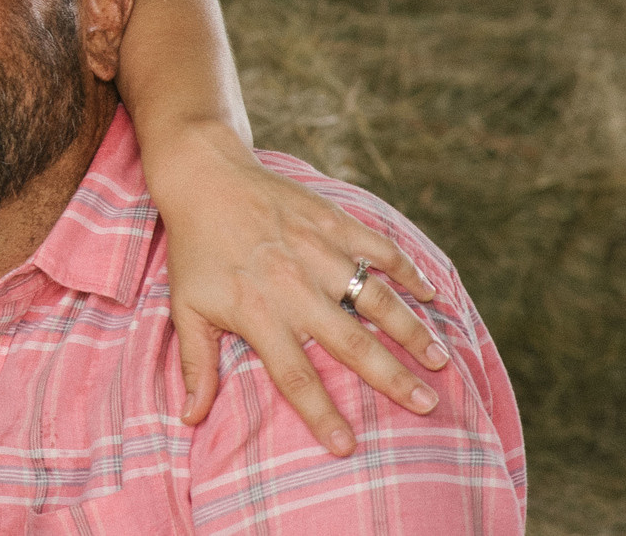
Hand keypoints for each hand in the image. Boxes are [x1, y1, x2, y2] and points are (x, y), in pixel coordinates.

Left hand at [153, 123, 448, 454]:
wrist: (203, 177)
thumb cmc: (195, 249)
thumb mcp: (185, 307)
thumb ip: (195, 365)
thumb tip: (189, 418)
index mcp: (259, 312)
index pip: (294, 375)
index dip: (320, 414)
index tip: (348, 447)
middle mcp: (294, 286)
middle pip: (351, 343)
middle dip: (391, 378)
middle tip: (427, 405)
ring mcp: (317, 252)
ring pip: (375, 298)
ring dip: (411, 330)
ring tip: (440, 360)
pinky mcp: (332, 222)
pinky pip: (379, 249)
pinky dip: (408, 270)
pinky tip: (431, 293)